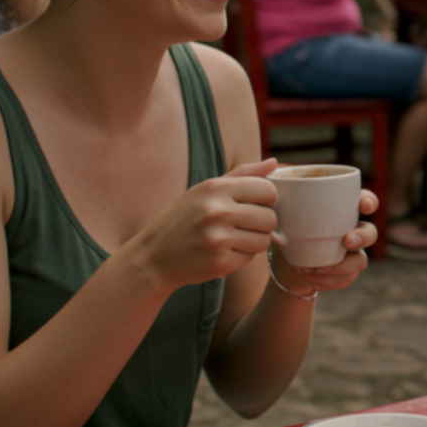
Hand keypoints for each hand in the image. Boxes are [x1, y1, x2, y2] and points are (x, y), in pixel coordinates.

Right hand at [122, 158, 281, 291]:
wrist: (153, 257)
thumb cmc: (182, 219)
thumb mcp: (205, 189)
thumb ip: (242, 174)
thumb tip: (274, 163)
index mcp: (216, 188)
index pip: (268, 190)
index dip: (267, 199)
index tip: (255, 204)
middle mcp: (218, 212)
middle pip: (270, 218)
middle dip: (262, 223)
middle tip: (244, 224)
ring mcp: (219, 239)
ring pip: (264, 240)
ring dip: (254, 241)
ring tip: (232, 238)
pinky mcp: (220, 263)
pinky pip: (250, 258)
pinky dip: (241, 256)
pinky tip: (222, 252)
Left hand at [270, 189, 380, 294]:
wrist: (287, 263)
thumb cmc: (287, 228)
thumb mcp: (281, 211)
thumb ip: (282, 194)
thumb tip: (271, 174)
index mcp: (343, 209)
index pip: (365, 200)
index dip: (369, 201)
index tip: (364, 206)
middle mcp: (353, 230)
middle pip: (370, 232)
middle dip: (362, 237)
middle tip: (346, 241)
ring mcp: (352, 254)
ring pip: (361, 260)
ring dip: (341, 266)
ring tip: (315, 269)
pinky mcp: (346, 272)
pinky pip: (348, 278)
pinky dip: (331, 281)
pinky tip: (314, 278)